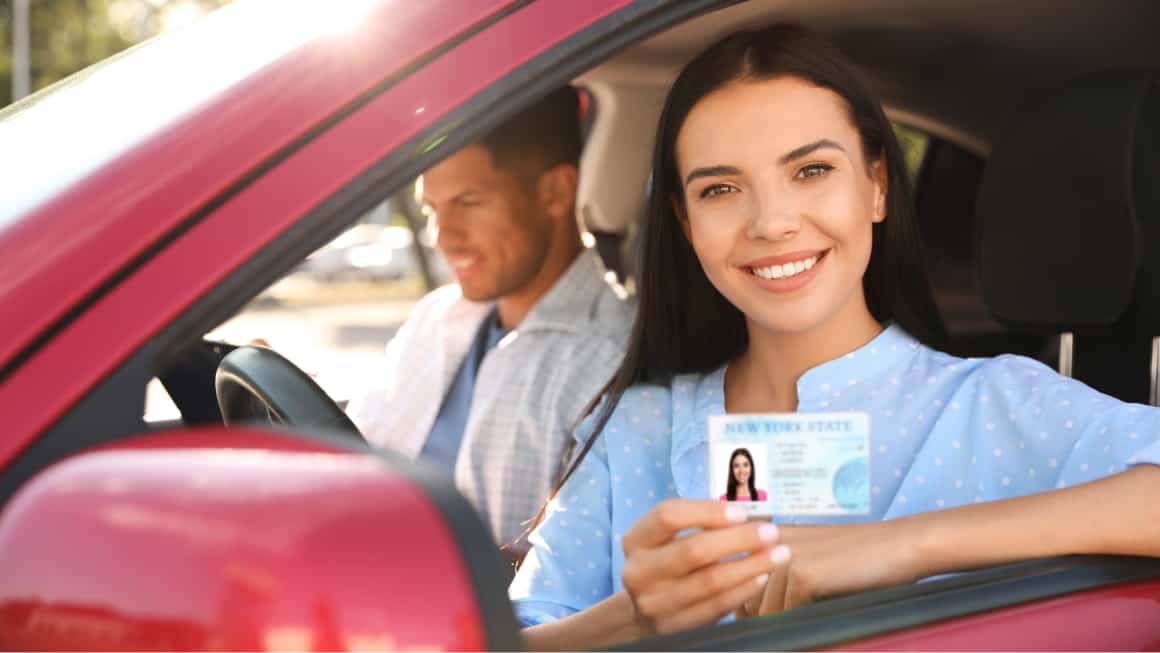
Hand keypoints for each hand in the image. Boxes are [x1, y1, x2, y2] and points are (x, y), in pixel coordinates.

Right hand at [620, 499, 791, 634]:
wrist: (643, 610)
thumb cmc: (665, 563)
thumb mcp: (665, 540)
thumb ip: (695, 525)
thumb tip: (745, 516)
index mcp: (635, 540)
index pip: (669, 516)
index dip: (708, 511)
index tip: (742, 512)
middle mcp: (639, 571)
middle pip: (694, 550)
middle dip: (739, 539)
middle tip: (770, 532)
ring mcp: (655, 603)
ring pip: (711, 581)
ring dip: (751, 566)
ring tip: (777, 554)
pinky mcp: (673, 627)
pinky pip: (716, 607)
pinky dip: (743, 590)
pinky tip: (761, 577)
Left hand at [740, 518, 925, 616]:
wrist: (898, 546)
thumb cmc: (856, 559)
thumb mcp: (807, 560)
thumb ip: (774, 580)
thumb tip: (746, 613)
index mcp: (766, 536)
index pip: (735, 582)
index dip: (744, 610)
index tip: (755, 624)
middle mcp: (768, 542)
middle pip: (745, 600)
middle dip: (757, 623)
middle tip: (776, 634)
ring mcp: (784, 558)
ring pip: (764, 613)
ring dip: (777, 629)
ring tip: (795, 634)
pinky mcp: (803, 575)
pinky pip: (786, 617)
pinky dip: (796, 631)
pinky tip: (811, 632)